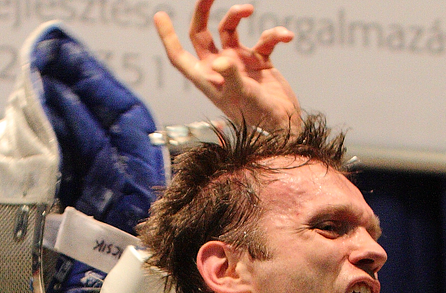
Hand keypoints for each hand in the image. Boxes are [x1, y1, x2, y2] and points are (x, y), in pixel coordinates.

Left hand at [155, 1, 299, 131]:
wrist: (284, 128)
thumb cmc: (257, 119)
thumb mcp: (242, 96)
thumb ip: (231, 76)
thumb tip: (221, 60)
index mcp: (206, 78)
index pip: (179, 56)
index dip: (168, 37)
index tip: (160, 15)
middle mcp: (219, 68)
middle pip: (201, 34)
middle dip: (202, 12)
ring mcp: (238, 63)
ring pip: (230, 30)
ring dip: (237, 15)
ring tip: (249, 8)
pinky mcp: (259, 62)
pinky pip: (263, 40)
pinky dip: (275, 35)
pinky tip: (286, 37)